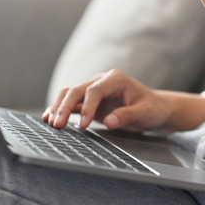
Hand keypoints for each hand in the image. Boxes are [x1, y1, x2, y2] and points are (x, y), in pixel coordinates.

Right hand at [42, 69, 171, 131]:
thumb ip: (128, 115)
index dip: (87, 107)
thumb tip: (109, 121)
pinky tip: (50, 119)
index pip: (95, 90)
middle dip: (65, 107)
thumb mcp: (145, 113)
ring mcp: (93, 90)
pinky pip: (71, 103)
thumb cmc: (151, 108)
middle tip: (57, 125)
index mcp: (115, 79)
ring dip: (59, 107)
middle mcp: (102, 81)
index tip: (84, 125)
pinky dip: (60, 110)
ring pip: (70, 94)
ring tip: (50, 123)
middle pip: (77, 90)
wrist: (154, 108)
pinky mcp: (89, 101)